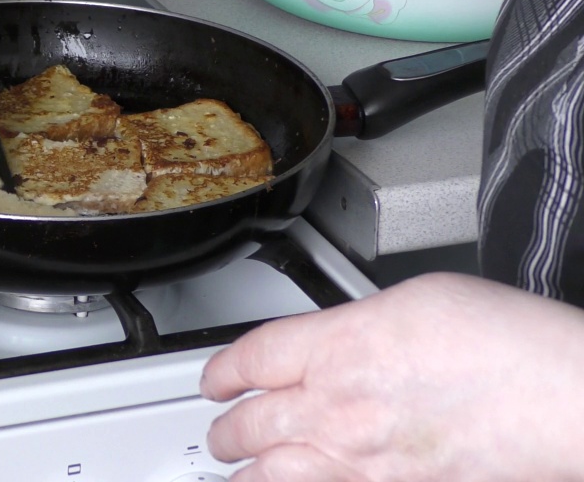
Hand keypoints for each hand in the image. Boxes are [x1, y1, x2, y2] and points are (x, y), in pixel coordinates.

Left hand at [200, 271, 583, 480]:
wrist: (563, 396)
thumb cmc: (508, 345)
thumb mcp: (415, 300)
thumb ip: (359, 324)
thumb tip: (341, 336)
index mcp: (337, 347)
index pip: (251, 358)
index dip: (222, 370)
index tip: (215, 378)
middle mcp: (338, 408)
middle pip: (250, 422)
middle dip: (226, 428)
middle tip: (219, 429)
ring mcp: (361, 461)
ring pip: (273, 474)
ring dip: (247, 473)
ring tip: (238, 471)